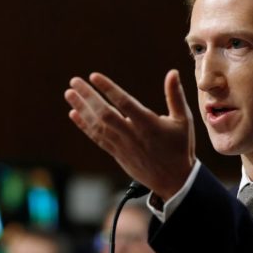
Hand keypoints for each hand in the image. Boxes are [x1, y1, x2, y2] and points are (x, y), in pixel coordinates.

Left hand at [64, 69, 194, 198]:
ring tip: (69, 93)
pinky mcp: (117, 154)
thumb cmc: (180, 148)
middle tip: (74, 81)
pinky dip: (84, 126)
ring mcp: (122, 146)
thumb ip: (175, 96)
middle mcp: (132, 135)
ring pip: (98, 126)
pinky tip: (74, 113)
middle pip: (105, 114)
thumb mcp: (184, 121)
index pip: (124, 103)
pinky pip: (97, 138)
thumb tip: (173, 72)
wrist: (174, 180)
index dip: (108, 89)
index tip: (94, 76)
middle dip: (88, 97)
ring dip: (82, 109)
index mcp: (148, 124)